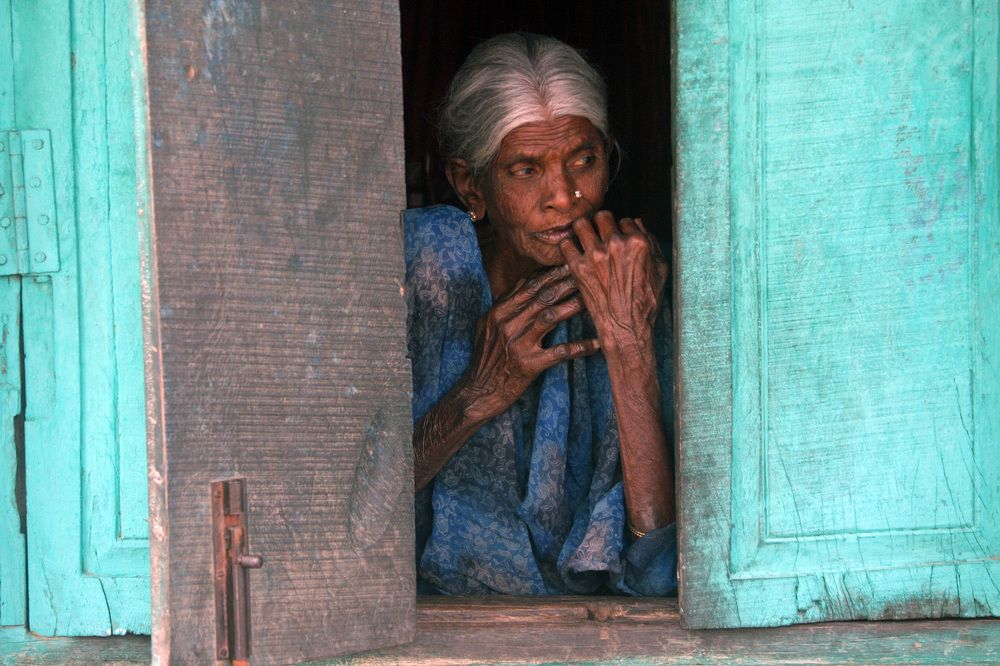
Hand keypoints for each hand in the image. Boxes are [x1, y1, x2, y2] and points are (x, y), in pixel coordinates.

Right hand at [461, 265, 599, 420]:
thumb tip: (525, 281)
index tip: (569, 266)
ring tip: (592, 300)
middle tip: (588, 275)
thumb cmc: (487, 359)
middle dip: (567, 284)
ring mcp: (518, 344)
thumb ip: (505, 303)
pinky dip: (580, 347)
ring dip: (573, 306)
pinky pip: (560, 352)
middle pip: (542, 297)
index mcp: (498, 313)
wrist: (479, 392)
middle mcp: (507, 324)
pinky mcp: (529, 365)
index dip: (551, 275)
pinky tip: (596, 343)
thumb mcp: (487, 326)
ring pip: (551, 317)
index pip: (529, 287)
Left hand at [558, 211, 668, 354]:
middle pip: (602, 216)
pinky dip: (567, 246)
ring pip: (581, 224)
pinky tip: (573, 252)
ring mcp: (595, 255)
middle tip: (598, 233)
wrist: (626, 326)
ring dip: (582, 229)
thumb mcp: (661, 270)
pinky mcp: (578, 268)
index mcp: (638, 243)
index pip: (626, 220)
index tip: (618, 238)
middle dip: (601, 223)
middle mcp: (616, 244)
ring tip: (583, 238)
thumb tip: (637, 223)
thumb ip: (651, 243)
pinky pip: (565, 244)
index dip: (622, 229)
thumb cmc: (646, 301)